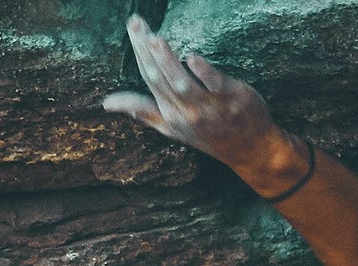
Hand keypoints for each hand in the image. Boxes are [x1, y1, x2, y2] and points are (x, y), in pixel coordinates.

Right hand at [104, 15, 291, 170]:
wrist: (250, 150)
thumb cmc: (210, 136)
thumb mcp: (171, 129)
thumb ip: (143, 111)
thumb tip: (107, 103)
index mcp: (169, 114)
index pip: (149, 78)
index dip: (139, 52)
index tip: (132, 27)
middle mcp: (185, 112)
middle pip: (160, 77)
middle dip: (145, 49)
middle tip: (135, 23)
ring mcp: (208, 107)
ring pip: (182, 83)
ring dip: (167, 61)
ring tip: (154, 39)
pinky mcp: (231, 99)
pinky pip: (214, 85)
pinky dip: (203, 72)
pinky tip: (192, 57)